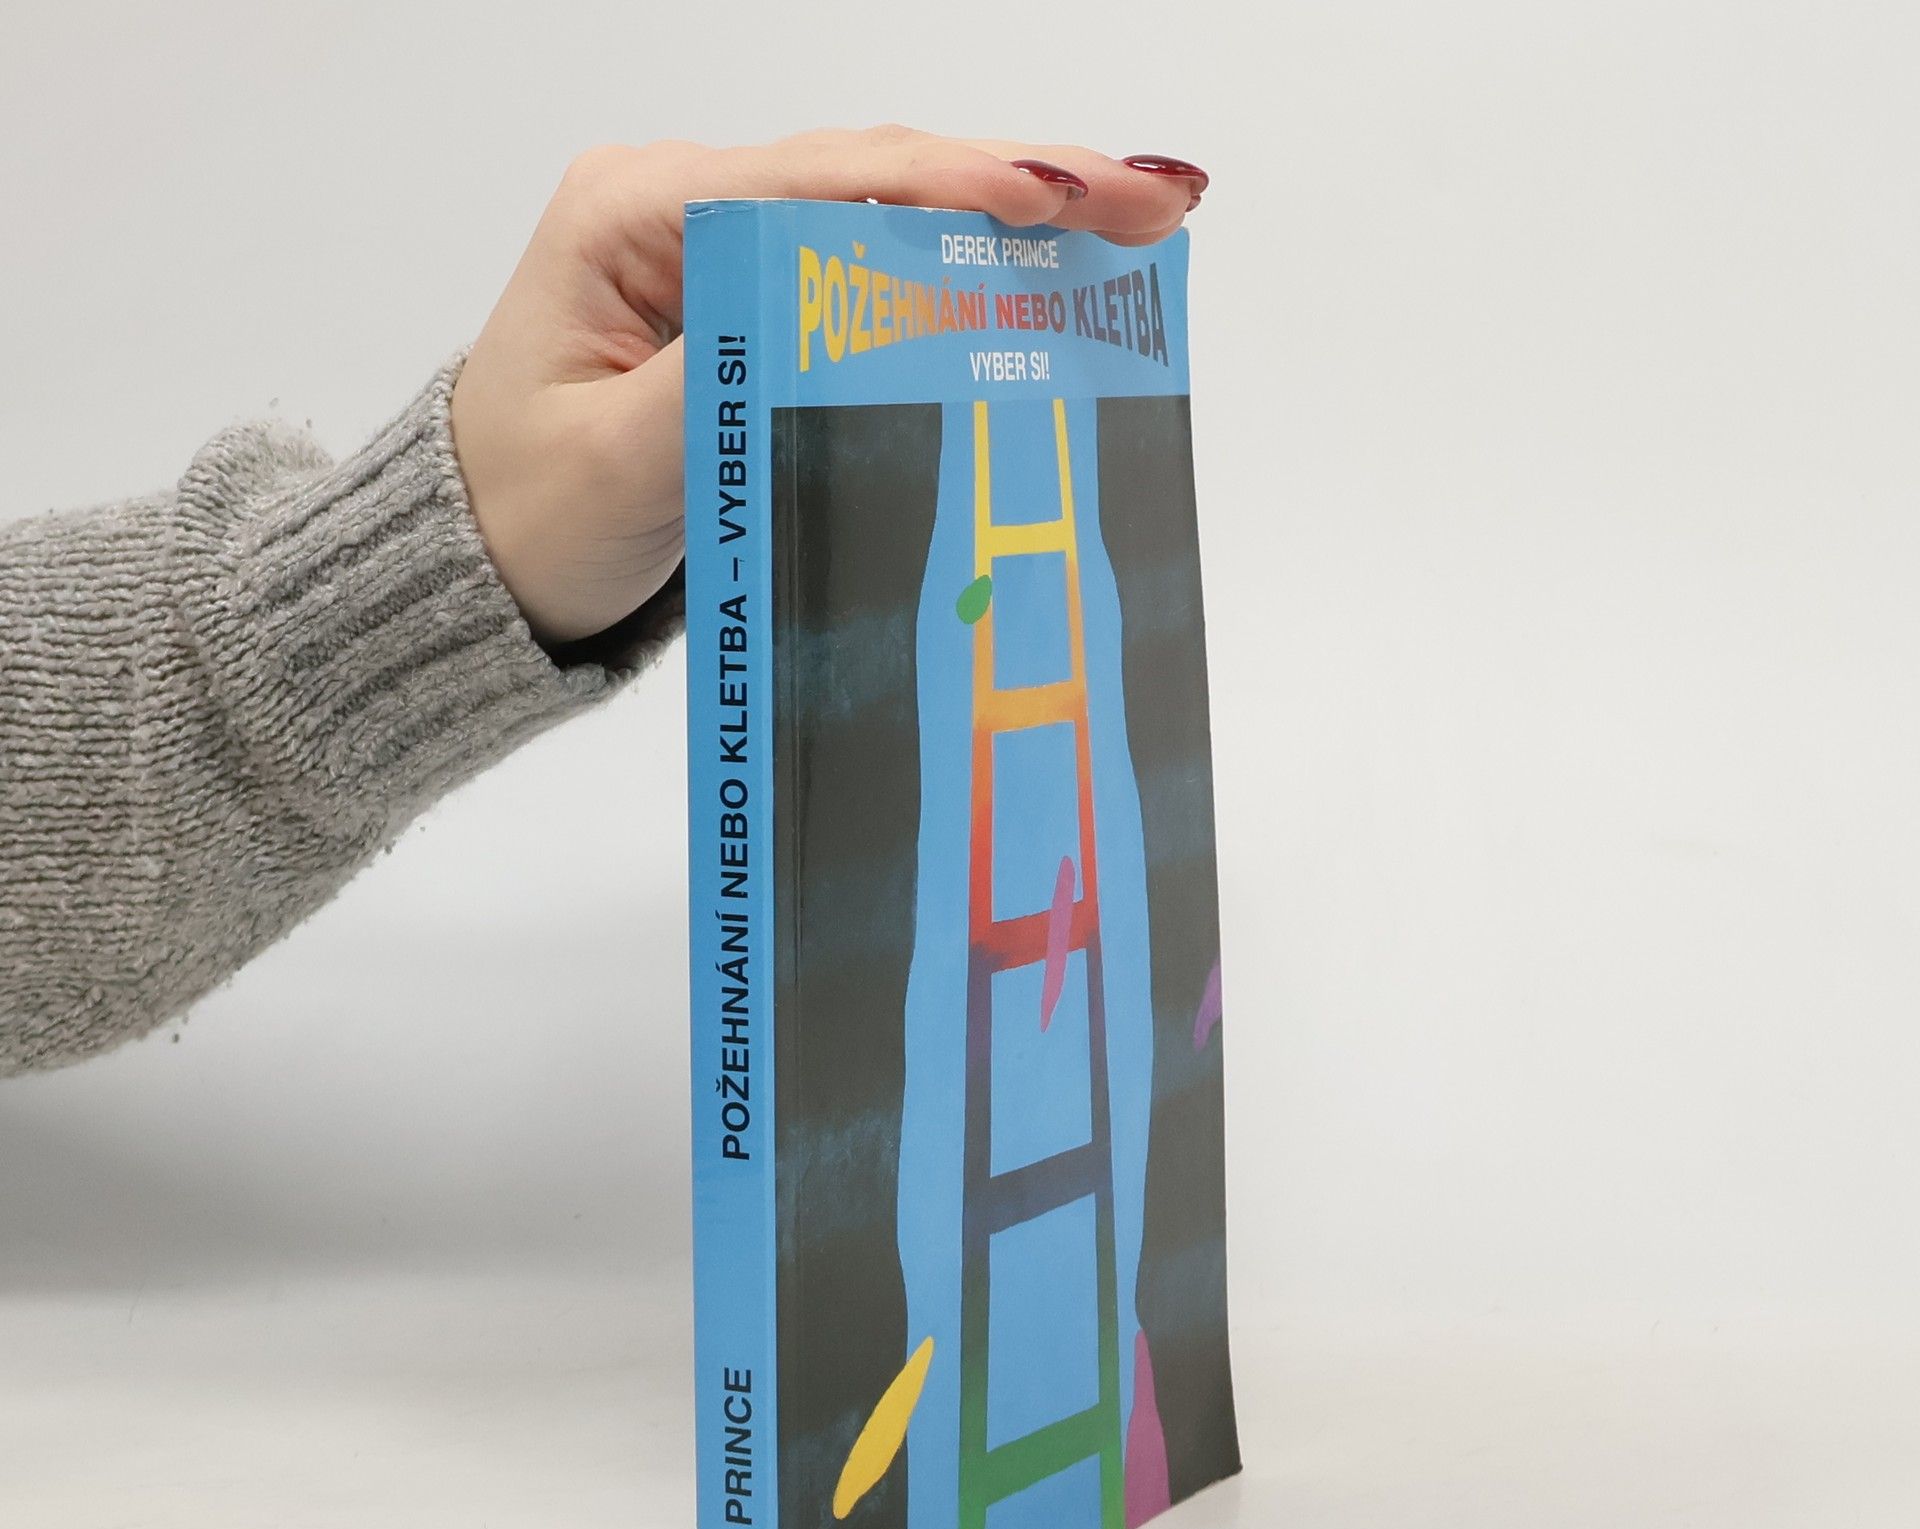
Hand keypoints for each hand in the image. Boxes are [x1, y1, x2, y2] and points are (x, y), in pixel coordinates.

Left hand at [449, 127, 1206, 642]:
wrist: (476, 568)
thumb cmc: (523, 517)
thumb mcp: (623, 464)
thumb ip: (736, 376)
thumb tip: (862, 321)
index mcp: (635, 215)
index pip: (819, 182)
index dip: (950, 188)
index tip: (1054, 202)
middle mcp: (682, 207)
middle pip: (873, 174)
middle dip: (1019, 183)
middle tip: (1154, 196)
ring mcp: (718, 249)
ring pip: (884, 209)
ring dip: (1010, 215)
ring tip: (1136, 217)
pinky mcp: (747, 301)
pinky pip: (869, 267)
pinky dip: (962, 266)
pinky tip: (1049, 266)